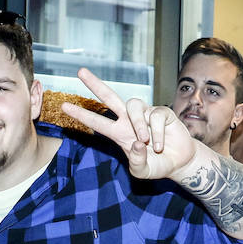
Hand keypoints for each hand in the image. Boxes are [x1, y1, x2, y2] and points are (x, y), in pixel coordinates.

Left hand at [61, 68, 198, 179]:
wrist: (179, 162)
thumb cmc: (157, 165)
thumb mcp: (143, 171)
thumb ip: (137, 162)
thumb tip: (136, 143)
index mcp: (119, 133)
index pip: (97, 121)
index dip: (81, 114)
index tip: (63, 106)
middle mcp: (129, 120)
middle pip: (109, 97)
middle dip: (95, 84)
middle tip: (80, 71)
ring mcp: (145, 114)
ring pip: (133, 105)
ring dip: (138, 123)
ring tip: (145, 141)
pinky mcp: (161, 112)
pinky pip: (156, 115)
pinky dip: (157, 132)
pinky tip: (159, 144)